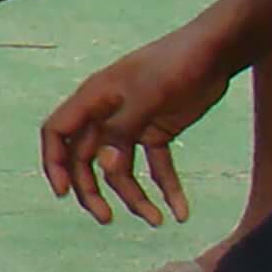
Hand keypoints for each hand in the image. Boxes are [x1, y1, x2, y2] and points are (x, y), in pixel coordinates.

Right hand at [37, 25, 234, 226]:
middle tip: (108, 218)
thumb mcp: (148, 97)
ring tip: (157, 221)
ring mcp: (132, 124)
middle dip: (93, 190)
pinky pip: (156, 166)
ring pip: (121, 168)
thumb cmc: (176, 65)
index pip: (58, 132)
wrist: (216, 50)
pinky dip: (166, 187)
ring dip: (135, 196)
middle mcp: (107, 113)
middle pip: (87, 159)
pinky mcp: (158, 131)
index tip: (63, 193)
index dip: (54, 162)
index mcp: (94, 98)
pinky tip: (180, 210)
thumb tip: (104, 168)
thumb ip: (122, 132)